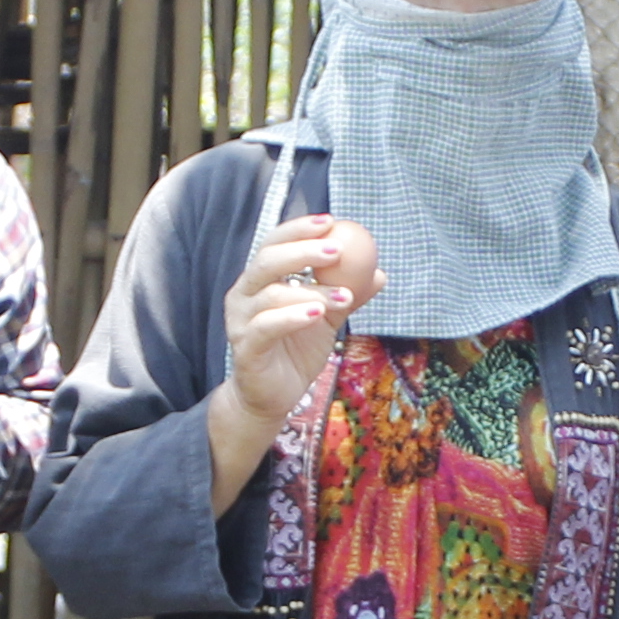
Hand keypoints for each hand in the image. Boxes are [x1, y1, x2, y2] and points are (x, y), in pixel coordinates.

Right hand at [215, 214, 356, 430]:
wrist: (274, 397)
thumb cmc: (296, 351)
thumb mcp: (327, 319)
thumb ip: (347, 294)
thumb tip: (379, 273)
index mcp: (260, 280)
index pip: (275, 243)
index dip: (300, 229)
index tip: (331, 222)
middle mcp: (244, 295)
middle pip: (268, 260)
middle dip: (303, 251)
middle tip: (337, 251)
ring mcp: (239, 321)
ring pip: (271, 294)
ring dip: (311, 292)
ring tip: (343, 297)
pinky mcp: (244, 348)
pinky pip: (265, 327)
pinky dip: (292, 317)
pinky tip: (317, 314)